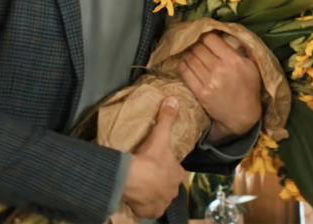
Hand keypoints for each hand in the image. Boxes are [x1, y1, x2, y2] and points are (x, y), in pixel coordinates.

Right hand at [123, 98, 185, 219]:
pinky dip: (145, 205)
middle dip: (163, 181)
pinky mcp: (150, 212)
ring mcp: (161, 203)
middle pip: (170, 186)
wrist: (132, 180)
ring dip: (155, 193)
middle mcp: (172, 191)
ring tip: (145, 185)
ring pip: (161, 198)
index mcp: (177, 174)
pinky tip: (139, 198)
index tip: (164, 164)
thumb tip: (173, 101)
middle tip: (152, 173)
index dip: (173, 168)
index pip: (179, 172)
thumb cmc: (149, 160)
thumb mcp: (160, 136)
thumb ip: (167, 118)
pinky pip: (150, 210)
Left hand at [179, 31, 262, 143]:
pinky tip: (184, 63)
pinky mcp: (202, 94)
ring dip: (188, 54)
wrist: (243, 115)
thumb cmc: (249, 89)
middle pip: (199, 48)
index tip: (204, 37)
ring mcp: (210, 82)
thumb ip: (244, 49)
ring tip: (189, 53)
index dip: (205, 36)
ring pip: (191, 59)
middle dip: (196, 44)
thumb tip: (233, 34)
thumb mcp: (253, 66)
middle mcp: (220, 69)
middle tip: (195, 44)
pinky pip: (187, 75)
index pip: (211, 39)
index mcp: (233, 60)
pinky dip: (183, 66)